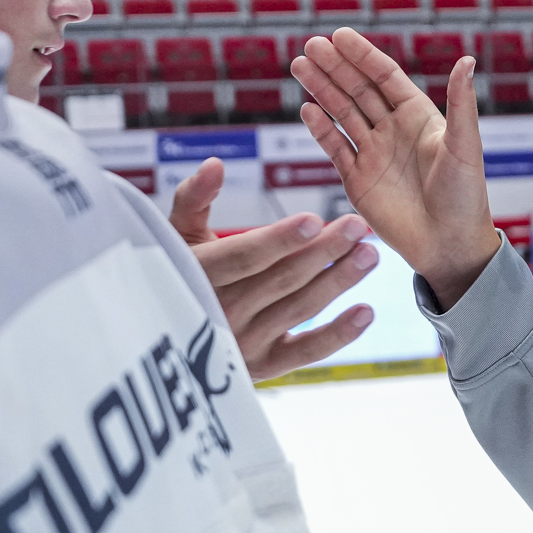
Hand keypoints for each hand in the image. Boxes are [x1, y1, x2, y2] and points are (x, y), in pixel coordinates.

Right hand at [167, 157, 379, 383]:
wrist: (163, 339)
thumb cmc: (175, 271)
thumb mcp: (173, 236)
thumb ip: (194, 199)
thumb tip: (215, 165)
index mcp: (196, 274)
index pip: (243, 256)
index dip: (278, 240)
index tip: (314, 219)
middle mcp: (218, 312)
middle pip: (280, 280)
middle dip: (323, 251)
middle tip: (358, 227)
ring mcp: (241, 342)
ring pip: (298, 309)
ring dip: (338, 282)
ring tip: (369, 255)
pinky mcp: (262, 367)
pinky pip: (305, 352)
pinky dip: (338, 335)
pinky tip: (365, 312)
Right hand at [292, 27, 504, 304]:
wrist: (450, 247)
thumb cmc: (466, 197)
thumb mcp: (464, 146)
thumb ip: (461, 103)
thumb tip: (468, 59)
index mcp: (419, 116)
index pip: (384, 76)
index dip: (362, 55)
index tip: (339, 35)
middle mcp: (393, 130)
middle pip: (357, 90)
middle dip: (334, 67)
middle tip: (310, 46)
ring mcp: (373, 154)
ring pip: (341, 114)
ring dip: (321, 89)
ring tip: (299, 66)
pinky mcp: (357, 181)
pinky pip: (334, 148)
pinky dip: (320, 129)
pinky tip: (306, 108)